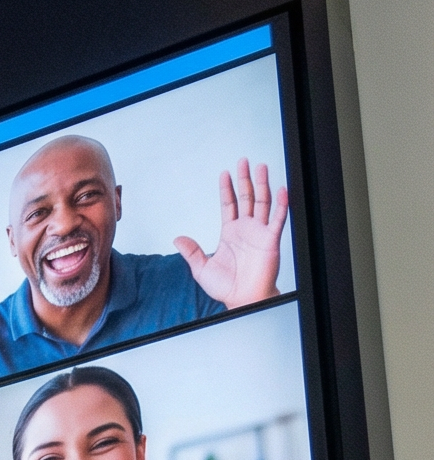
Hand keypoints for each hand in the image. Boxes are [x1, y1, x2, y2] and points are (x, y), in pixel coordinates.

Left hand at [175, 159, 288, 308]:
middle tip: (243, 161)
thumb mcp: (202, 269)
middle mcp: (246, 228)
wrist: (242, 299)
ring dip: (262, 184)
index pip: (229, 204)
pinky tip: (281, 189)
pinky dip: (281, 203)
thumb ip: (192, 252)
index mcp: (230, 232)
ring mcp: (259, 232)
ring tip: (260, 167)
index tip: (224, 173)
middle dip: (244, 179)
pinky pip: (278, 218)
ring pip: (263, 202)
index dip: (227, 189)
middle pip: (247, 197)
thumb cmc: (226, 286)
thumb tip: (177, 239)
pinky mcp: (271, 239)